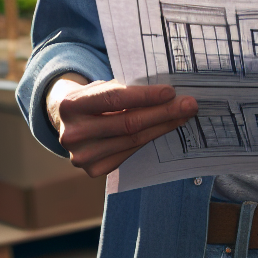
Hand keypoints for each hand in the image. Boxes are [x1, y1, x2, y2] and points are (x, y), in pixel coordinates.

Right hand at [47, 74, 197, 177]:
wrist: (69, 123)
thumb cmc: (92, 99)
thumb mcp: (100, 87)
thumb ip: (124, 90)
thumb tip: (166, 95)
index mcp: (70, 105)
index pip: (114, 99)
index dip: (145, 96)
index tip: (171, 92)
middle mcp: (73, 134)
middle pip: (128, 123)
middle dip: (163, 113)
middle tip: (189, 105)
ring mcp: (82, 156)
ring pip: (133, 140)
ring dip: (162, 127)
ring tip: (183, 117)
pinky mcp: (94, 170)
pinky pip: (130, 153)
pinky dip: (149, 139)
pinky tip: (164, 129)